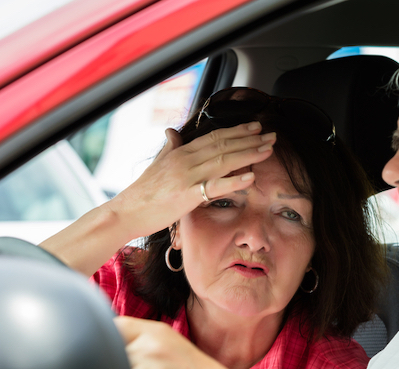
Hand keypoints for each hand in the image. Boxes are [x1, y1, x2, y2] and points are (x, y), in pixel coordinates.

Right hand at [110, 122, 274, 238]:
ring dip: (248, 154)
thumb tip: (171, 131)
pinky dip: (234, 181)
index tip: (255, 127)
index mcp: (181, 152)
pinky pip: (215, 187)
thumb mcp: (157, 164)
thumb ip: (169, 147)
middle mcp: (186, 160)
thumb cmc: (142, 192)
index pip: (214, 137)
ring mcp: (187, 177)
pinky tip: (252, 176)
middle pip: (223, 145)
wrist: (126, 212)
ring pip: (223, 161)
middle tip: (271, 135)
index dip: (237, 131)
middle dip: (250, 139)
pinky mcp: (187, 196)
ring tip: (268, 149)